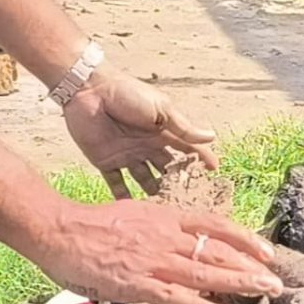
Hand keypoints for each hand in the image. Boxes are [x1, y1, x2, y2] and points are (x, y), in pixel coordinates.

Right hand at [38, 197, 281, 303]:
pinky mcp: (135, 283)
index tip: (268, 252)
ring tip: (263, 292)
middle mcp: (165, 236)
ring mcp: (151, 260)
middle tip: (277, 282)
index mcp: (166, 216)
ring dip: (237, 283)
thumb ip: (165, 229)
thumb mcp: (137, 215)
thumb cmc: (94, 225)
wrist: (59, 230)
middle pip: (217, 251)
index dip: (245, 239)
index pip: (215, 225)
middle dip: (251, 267)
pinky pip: (171, 296)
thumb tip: (188, 244)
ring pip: (203, 272)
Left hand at [65, 68, 219, 197]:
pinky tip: (135, 213)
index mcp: (162, 131)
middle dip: (178, 183)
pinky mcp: (106, 162)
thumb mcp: (160, 108)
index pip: (187, 148)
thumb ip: (183, 127)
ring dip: (154, 193)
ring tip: (166, 212)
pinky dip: (124, 198)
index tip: (214, 174)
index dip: (200, 160)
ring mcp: (127, 155)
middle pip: (167, 169)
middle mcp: (147, 145)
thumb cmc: (128, 93)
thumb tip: (211, 137)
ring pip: (145, 180)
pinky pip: (117, 184)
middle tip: (189, 202)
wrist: (89, 90)